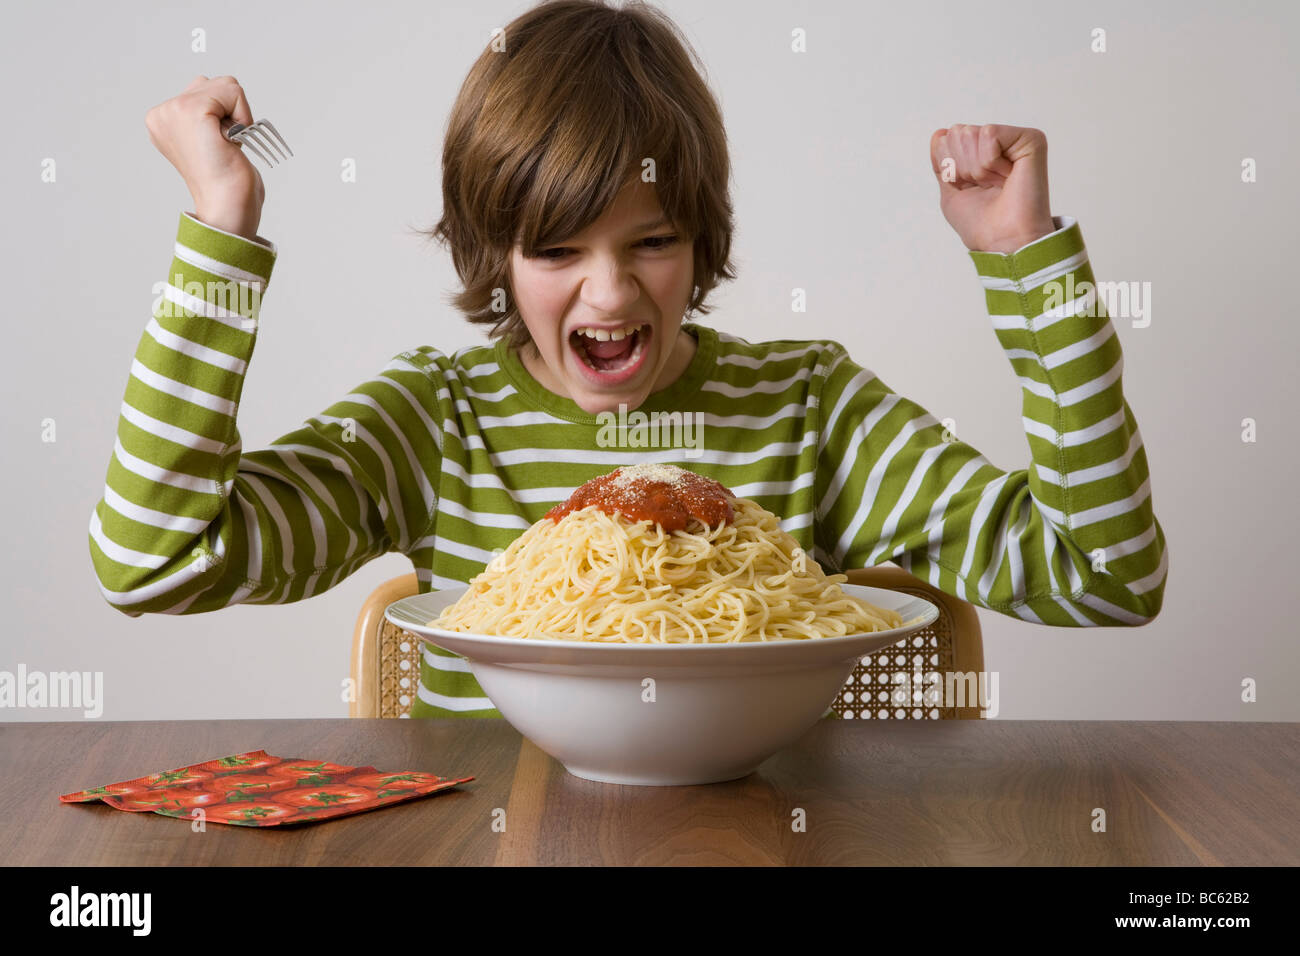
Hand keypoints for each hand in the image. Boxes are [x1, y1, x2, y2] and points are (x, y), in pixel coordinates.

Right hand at [144, 75, 265, 238]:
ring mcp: (174, 110)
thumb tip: (210, 87)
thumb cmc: (225, 182)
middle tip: (223, 147)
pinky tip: (231, 143)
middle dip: (230, 114)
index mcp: (162, 120)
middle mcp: (162, 113)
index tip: (216, 146)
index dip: (223, 117)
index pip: (204, 90)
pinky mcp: (192, 110)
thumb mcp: (209, 139)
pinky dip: (243, 117)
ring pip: (226, 85)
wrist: (226, 207)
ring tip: (225, 145)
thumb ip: (204, 112)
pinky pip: (233, 91)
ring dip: (237, 116)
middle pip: (215, 83)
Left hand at [930, 124, 1054, 254]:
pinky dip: (989, 161)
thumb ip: (942, 161)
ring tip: (996, 183)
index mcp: (981, 155)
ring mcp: (1015, 141)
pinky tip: (1006, 176)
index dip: (949, 167)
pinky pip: (989, 133)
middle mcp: (999, 145)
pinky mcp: (1030, 140)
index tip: (970, 187)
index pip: (946, 139)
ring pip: (970, 133)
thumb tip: (940, 133)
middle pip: (957, 133)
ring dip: (976, 167)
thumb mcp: (949, 191)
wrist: (1002, 240)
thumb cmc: (980, 224)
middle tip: (985, 186)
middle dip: (962, 166)